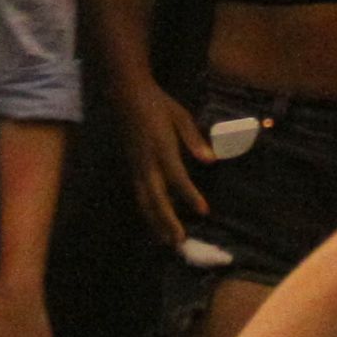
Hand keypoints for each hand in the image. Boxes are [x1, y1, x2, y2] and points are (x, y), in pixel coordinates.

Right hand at [126, 92, 215, 239]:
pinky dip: (147, 211)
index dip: (190, 195)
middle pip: (156, 197)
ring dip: (155, 222)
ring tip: (166, 241)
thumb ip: (194, 140)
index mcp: (162, 148)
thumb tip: (211, 160)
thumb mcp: (181, 116)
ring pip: (144, 200)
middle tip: (179, 241)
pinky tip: (154, 223)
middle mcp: (147, 162)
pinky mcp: (130, 168)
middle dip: (167, 221)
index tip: (203, 211)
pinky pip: (138, 195)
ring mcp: (135, 166)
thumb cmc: (158, 104)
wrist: (125, 95)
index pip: (177, 177)